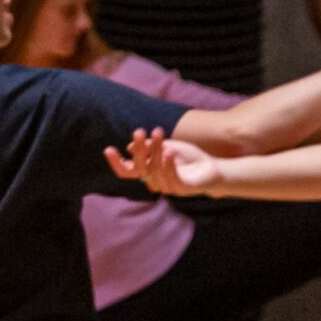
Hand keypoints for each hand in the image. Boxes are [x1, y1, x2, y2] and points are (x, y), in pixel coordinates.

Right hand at [105, 128, 219, 196]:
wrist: (212, 169)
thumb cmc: (188, 158)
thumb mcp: (166, 147)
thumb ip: (150, 148)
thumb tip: (130, 147)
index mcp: (149, 173)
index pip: (127, 172)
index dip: (116, 163)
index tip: (108, 149)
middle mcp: (155, 182)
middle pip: (139, 170)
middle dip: (137, 151)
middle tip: (138, 131)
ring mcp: (168, 187)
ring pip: (155, 170)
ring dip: (155, 151)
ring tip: (157, 132)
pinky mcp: (183, 188)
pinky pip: (172, 178)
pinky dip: (169, 164)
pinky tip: (169, 150)